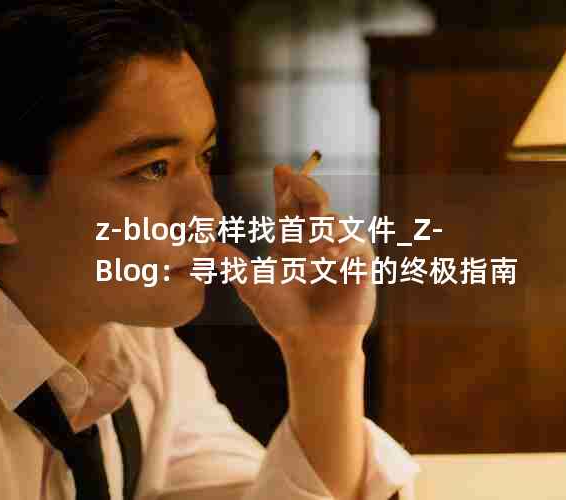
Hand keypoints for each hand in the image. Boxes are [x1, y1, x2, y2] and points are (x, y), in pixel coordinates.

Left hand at [212, 164, 375, 359]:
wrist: (311, 343)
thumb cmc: (283, 316)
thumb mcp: (252, 285)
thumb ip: (231, 263)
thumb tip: (204, 247)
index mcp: (290, 238)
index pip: (289, 203)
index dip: (286, 184)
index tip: (279, 169)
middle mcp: (315, 238)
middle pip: (313, 200)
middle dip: (304, 185)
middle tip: (293, 177)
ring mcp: (340, 248)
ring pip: (335, 220)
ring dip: (322, 224)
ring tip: (313, 240)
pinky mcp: (360, 261)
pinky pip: (356, 241)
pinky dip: (344, 242)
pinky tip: (330, 251)